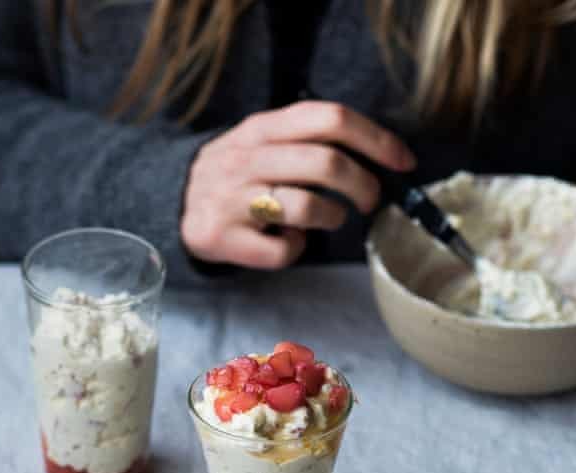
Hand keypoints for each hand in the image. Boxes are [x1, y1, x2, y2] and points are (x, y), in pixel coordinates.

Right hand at [180, 101, 415, 268]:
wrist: (173, 203)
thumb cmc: (239, 175)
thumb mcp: (265, 142)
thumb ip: (310, 140)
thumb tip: (382, 155)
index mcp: (263, 128)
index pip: (329, 119)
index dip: (375, 139)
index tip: (402, 161)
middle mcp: (246, 158)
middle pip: (326, 163)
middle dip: (363, 185)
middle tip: (370, 201)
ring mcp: (232, 199)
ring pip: (307, 207)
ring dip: (333, 218)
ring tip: (329, 219)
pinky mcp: (223, 237)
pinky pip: (282, 250)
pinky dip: (295, 249)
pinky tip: (287, 240)